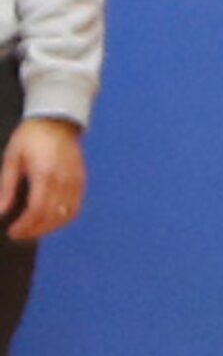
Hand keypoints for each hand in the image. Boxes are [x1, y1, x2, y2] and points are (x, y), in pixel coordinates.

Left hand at [0, 116, 84, 242]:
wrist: (57, 120)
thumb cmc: (31, 137)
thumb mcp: (12, 159)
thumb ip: (6, 187)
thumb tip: (0, 211)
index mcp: (44, 173)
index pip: (37, 209)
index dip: (25, 226)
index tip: (13, 232)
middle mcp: (63, 180)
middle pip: (52, 216)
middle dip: (35, 230)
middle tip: (19, 235)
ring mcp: (76, 181)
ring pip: (66, 215)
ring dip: (50, 227)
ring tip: (34, 229)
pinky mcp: (81, 181)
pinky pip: (75, 207)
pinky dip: (64, 218)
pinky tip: (51, 220)